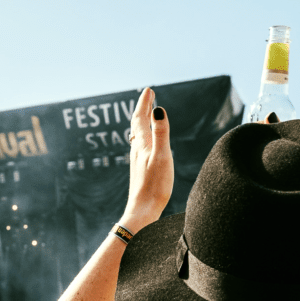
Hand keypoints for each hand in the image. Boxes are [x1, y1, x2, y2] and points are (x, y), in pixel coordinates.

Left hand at [122, 87, 173, 231]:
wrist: (143, 210)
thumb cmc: (155, 185)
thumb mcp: (162, 156)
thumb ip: (161, 133)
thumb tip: (158, 109)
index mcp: (142, 144)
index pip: (141, 118)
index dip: (145, 103)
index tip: (149, 90)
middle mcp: (137, 150)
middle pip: (137, 124)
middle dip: (143, 109)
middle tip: (148, 96)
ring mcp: (137, 160)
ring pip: (137, 135)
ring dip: (142, 122)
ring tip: (146, 115)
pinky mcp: (140, 170)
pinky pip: (140, 147)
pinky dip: (143, 137)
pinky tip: (145, 144)